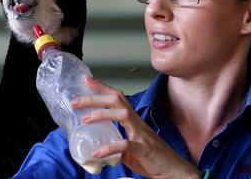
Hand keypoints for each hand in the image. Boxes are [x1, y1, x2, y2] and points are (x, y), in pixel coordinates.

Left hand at [71, 76, 199, 178]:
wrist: (174, 170)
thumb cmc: (152, 157)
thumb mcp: (130, 145)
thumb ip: (116, 140)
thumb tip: (97, 144)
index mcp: (133, 120)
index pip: (117, 97)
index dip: (102, 87)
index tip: (86, 80)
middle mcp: (137, 122)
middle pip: (116, 100)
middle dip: (95, 98)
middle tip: (76, 102)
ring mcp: (141, 134)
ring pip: (122, 115)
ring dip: (102, 115)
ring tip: (85, 120)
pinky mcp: (144, 149)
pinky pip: (126, 145)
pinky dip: (110, 147)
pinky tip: (97, 152)